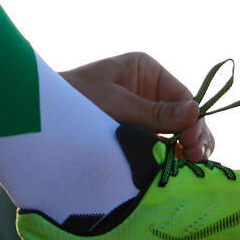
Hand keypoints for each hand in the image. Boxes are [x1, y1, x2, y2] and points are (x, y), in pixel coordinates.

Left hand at [61, 51, 213, 160]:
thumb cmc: (75, 99)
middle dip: (194, 136)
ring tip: (190, 164)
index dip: (194, 120)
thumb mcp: (116, 104)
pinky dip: (172, 156)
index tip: (192, 143)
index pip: (183, 97)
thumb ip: (154, 113)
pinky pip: (162, 145)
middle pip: (185, 116)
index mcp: (147, 71)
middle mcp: (150, 90)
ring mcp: (145, 112)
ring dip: (187, 149)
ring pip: (177, 133)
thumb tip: (195, 112)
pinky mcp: (137, 133)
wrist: (43, 118)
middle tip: (197, 157)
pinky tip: (176, 168)